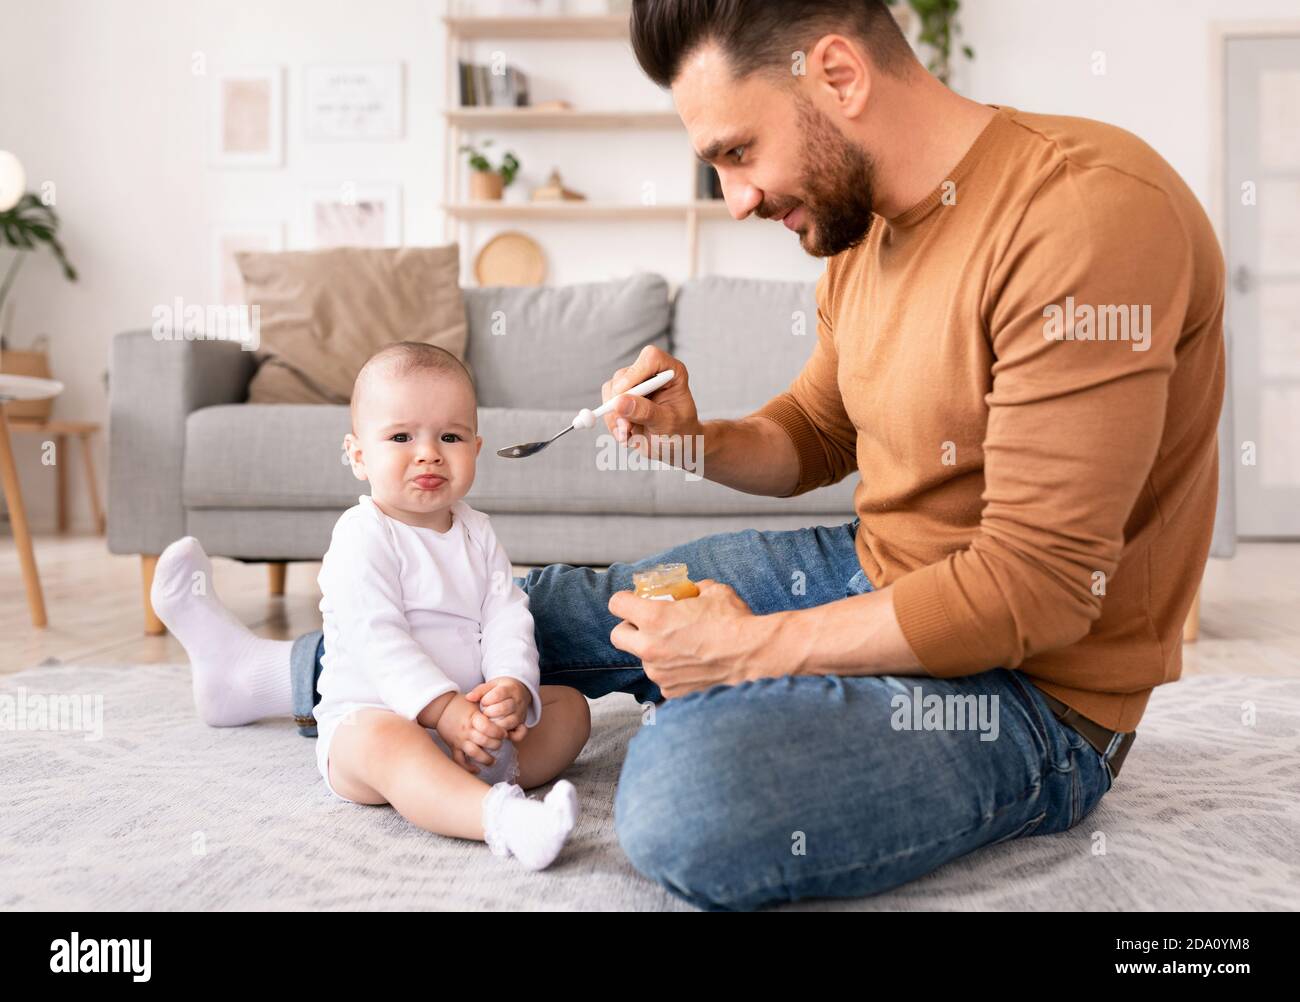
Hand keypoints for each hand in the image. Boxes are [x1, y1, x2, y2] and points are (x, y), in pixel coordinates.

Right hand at [434, 692, 506, 773]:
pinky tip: (477, 769)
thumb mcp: (475, 701)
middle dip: (496, 745)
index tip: (504, 733)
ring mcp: (459, 740)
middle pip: (484, 741)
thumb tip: (504, 713)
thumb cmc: (460, 703)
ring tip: (493, 761)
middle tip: (499, 744)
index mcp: (473, 718)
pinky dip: (468, 767)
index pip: (487, 727)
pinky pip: (459, 760)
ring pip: (474, 753)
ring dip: (485, 759)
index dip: (498, 732)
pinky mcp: (453, 747)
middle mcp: (466, 730)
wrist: (440, 708)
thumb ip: (488, 707)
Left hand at [467, 679, 530, 741]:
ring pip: (509, 722)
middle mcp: (518, 702)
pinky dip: (510, 736)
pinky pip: (519, 734)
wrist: (520, 691)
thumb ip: (480, 691)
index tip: (483, 702)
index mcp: (510, 689)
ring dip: (495, 724)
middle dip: (490, 712)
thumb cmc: (501, 689)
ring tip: (489, 721)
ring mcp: (521, 714)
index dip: (487, 700)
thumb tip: (468, 698)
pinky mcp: (522, 724)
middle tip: (485, 712)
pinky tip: (500, 733)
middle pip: (504, 708)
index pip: (498, 694)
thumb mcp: (491, 685)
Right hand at [601, 345, 703, 466]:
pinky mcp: (622, 396)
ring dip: (614, 416)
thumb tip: (619, 402)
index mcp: (671, 372)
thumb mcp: (667, 424)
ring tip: (627, 435)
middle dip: (619, 403)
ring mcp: (635, 383)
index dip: (634, 373)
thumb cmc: (679, 432)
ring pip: (611, 389)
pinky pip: (607, 403)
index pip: (650, 358)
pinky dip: (612, 422)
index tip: (623, 395)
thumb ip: (646, 412)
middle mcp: (652, 373)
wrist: (674, 445)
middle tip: (625, 427)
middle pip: (624, 375)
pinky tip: (626, 435)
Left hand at [608, 580, 770, 697]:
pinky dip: (672, 672)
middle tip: (647, 626)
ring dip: (654, 651)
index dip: (625, 600)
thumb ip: (692, 590)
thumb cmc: (735, 621)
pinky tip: (692, 665)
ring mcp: (659, 673)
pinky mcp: (671, 691)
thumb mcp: (713, 591)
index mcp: (654, 618)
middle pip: (617, 636)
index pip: (616, 604)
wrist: (754, 656)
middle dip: (629, 628)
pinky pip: (663, 678)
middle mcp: (650, 647)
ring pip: (643, 659)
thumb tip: (690, 591)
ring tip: (680, 647)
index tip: (633, 601)